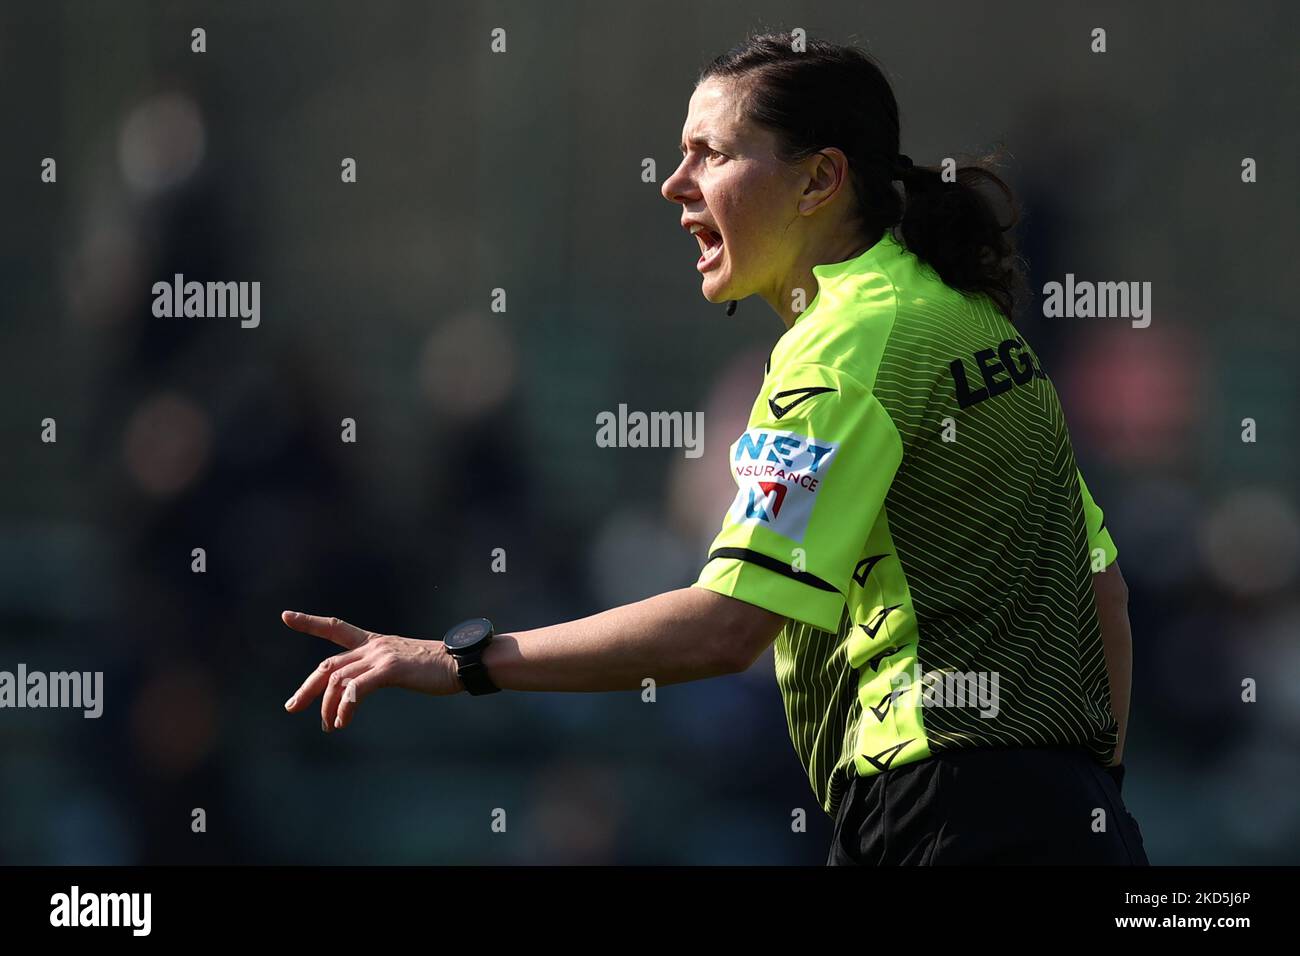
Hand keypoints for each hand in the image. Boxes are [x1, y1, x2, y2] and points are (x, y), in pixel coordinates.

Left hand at [281, 611, 463, 730]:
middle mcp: (374, 646)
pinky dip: (345, 707)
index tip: (286, 616)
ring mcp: (381, 656)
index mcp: (376, 643)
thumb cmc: (438, 668)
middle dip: (308, 687)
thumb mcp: (403, 666)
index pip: (336, 628)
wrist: (462, 663)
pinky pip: (356, 689)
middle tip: (292, 707)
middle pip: (329, 665)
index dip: (310, 622)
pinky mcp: (390, 669)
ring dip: (328, 707)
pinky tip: (343, 722)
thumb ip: (380, 672)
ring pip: (338, 680)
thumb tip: (364, 690)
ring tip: (330, 727)